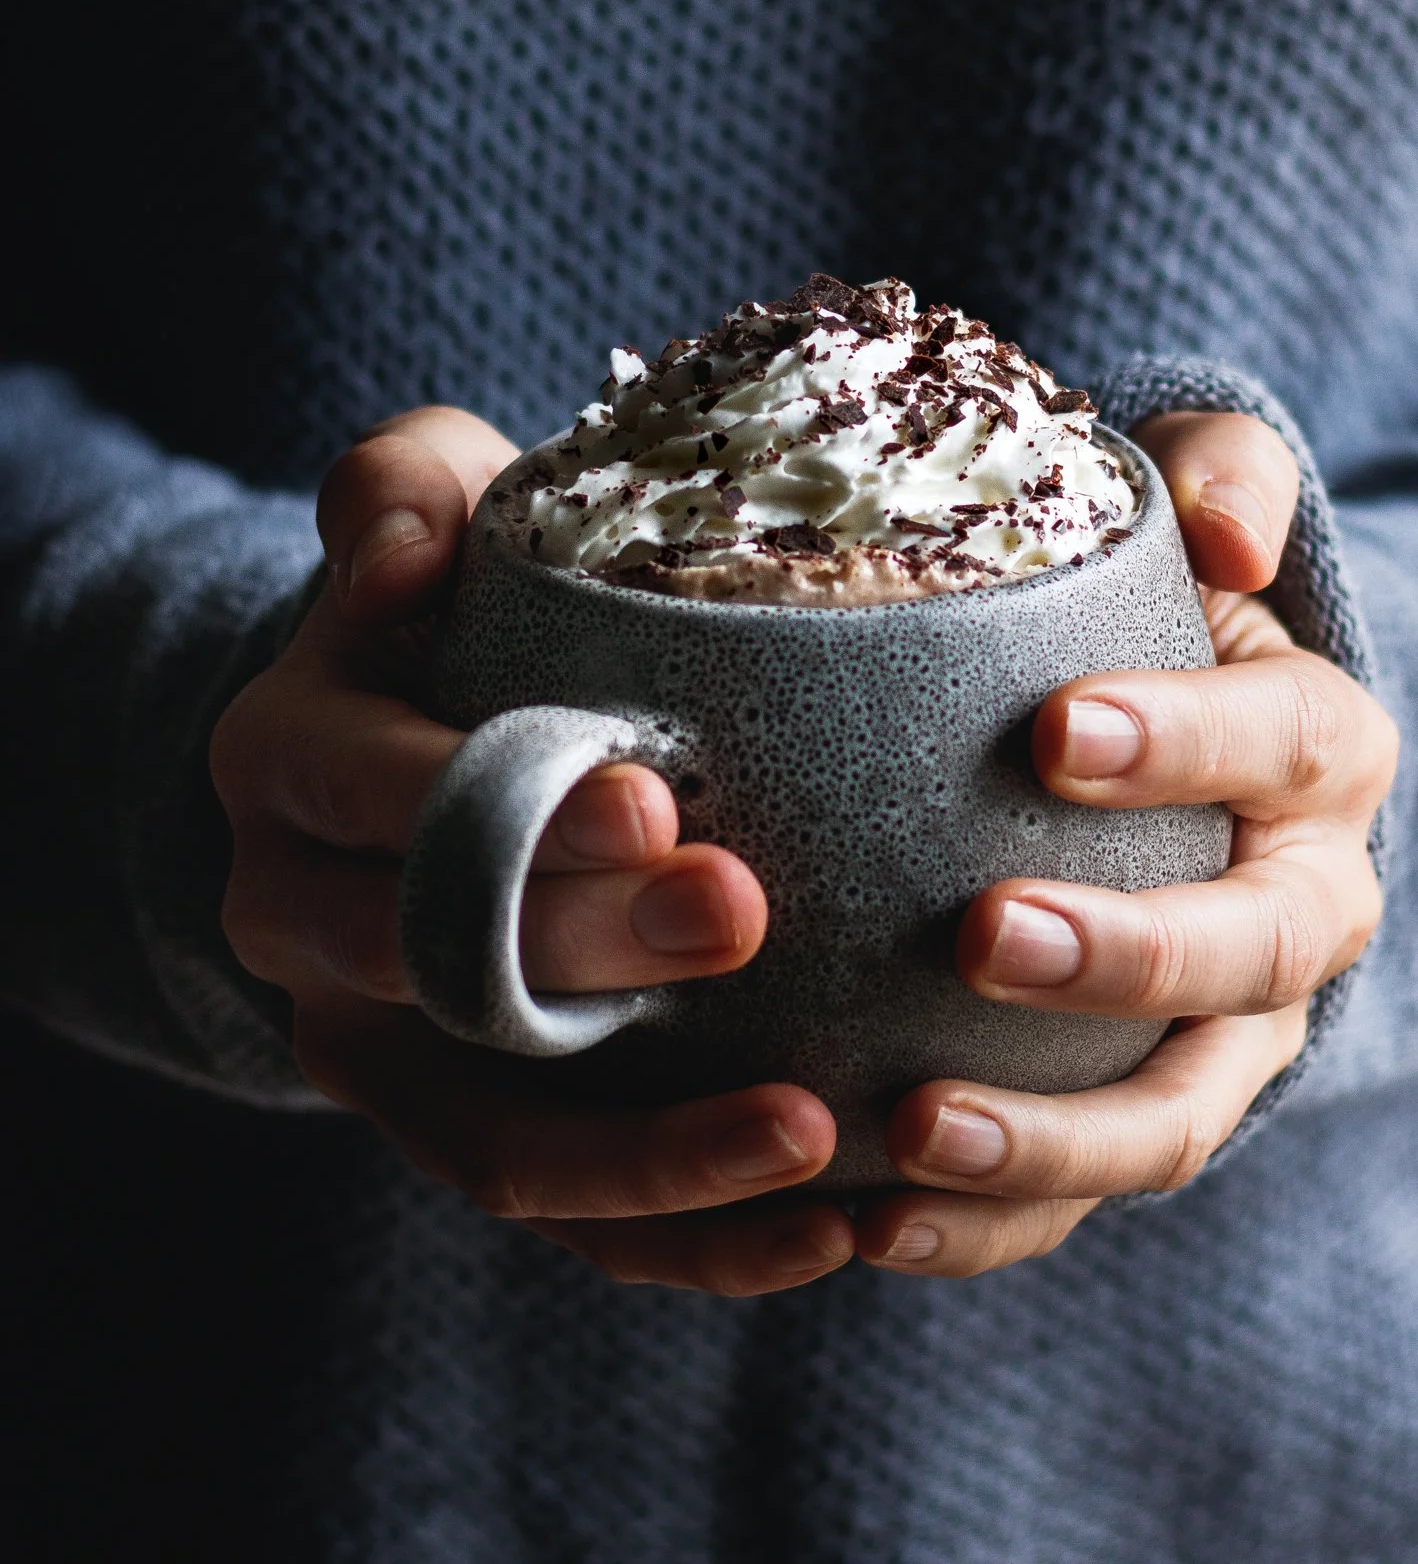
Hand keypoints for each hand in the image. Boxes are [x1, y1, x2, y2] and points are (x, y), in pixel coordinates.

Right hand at [212, 407, 850, 1295]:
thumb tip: (409, 537)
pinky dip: (685, 1237)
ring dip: (654, 1154)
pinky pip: (565, 1218)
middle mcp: (301, 923)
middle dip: (590, 956)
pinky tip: (826, 1219)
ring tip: (817, 1131)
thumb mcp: (417, 504)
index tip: (658, 798)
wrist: (422, 743)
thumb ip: (399, 487)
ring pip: (498, 1141)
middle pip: (435, 971)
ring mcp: (380, 1049)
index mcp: (285, 764)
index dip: (503, 805)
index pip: (372, 791)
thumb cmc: (453, 603)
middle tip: (748, 916)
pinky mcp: (464, 1129)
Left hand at [853, 411, 1396, 1278]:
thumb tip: (1221, 536)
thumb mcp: (1202, 508)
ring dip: (1055, 1140)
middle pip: (1249, 955)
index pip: (1278, 742)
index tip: (1055, 732)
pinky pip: (1084, 1196)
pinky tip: (867, 1220)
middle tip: (985, 935)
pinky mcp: (1145, 1110)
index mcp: (1319, 750)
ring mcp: (1235, 1032)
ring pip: (1180, 1114)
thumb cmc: (1157, 610)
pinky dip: (990, 1225)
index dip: (1186, 742)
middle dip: (1126, 957)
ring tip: (911, 1131)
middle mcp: (1304, 904)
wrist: (1180, 750)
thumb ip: (1221, 479)